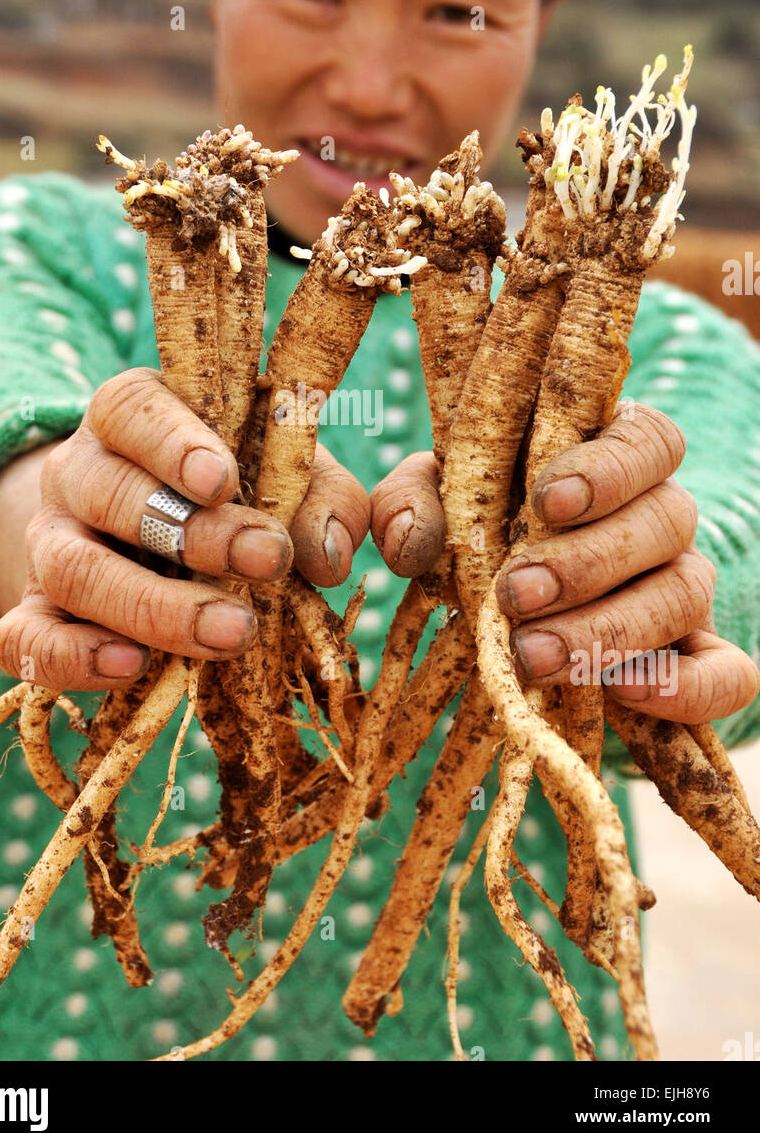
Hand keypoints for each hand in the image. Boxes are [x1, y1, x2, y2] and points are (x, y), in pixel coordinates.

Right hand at [0, 368, 368, 692]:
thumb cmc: (235, 488)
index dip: (173, 444)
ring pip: (72, 569)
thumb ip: (318, 497)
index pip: (132, 410)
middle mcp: (76, 471)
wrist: (146, 533)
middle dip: (193, 535)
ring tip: (230, 634)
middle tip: (267, 562)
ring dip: (153, 607)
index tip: (223, 480)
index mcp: (130, 415)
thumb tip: (331, 557)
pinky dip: (72, 658)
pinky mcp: (33, 612)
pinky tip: (134, 668)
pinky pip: (24, 639)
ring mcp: (48, 542)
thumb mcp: (283, 471)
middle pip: (109, 494)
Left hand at [371, 405, 759, 724]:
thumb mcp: (434, 502)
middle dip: (588, 563)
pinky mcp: (696, 657)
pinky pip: (728, 673)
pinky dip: (689, 687)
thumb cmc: (475, 528)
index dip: (610, 469)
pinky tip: (625, 692)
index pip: (649, 440)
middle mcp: (661, 514)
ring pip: (685, 594)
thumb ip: (410, 503)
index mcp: (612, 457)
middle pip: (666, 519)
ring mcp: (683, 585)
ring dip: (611, 628)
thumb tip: (405, 542)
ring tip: (536, 655)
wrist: (505, 603)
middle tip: (517, 596)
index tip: (549, 502)